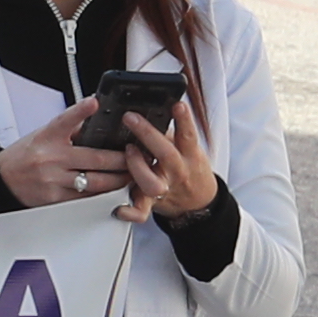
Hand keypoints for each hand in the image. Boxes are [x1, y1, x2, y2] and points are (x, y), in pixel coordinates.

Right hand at [0, 102, 129, 210]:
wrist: (1, 181)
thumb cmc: (25, 155)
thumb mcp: (43, 136)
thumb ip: (70, 130)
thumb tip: (97, 118)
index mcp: (47, 138)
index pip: (65, 120)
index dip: (80, 110)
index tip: (94, 101)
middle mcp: (50, 158)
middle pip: (96, 158)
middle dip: (122, 159)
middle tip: (138, 155)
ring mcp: (53, 180)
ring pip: (97, 181)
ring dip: (118, 178)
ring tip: (131, 174)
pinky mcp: (55, 199)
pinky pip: (87, 197)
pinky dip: (103, 193)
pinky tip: (113, 189)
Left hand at [108, 104, 215, 222]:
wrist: (199, 201)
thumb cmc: (187, 167)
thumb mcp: (187, 147)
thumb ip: (170, 133)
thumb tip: (148, 108)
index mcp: (188, 154)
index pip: (188, 134)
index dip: (184, 120)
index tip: (177, 104)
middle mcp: (177, 171)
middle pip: (166, 154)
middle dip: (148, 135)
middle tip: (131, 118)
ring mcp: (164, 187)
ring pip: (152, 183)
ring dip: (137, 166)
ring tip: (127, 151)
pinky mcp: (152, 203)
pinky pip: (141, 212)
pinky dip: (129, 210)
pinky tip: (118, 207)